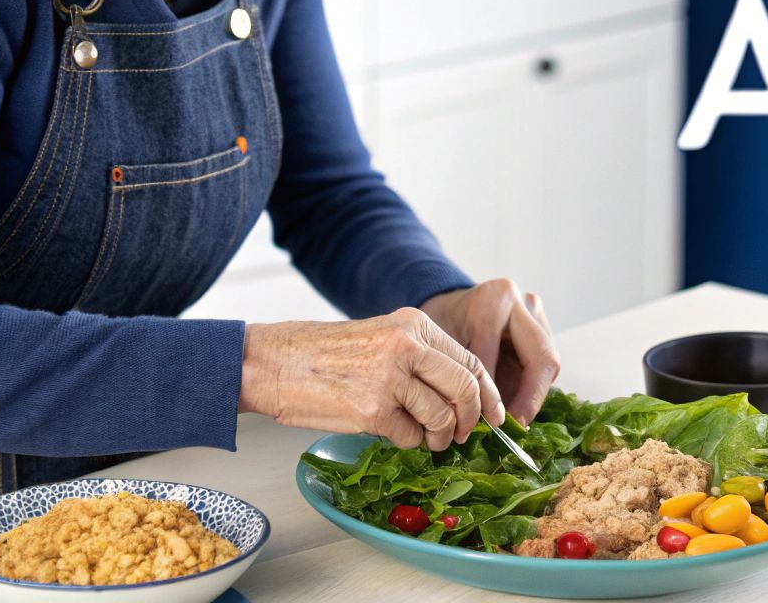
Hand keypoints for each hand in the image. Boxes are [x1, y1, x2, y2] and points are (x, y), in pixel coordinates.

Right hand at [238, 308, 502, 450]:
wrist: (272, 363)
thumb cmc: (323, 354)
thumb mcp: (381, 337)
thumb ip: (420, 357)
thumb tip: (463, 394)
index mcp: (413, 324)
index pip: (470, 360)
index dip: (488, 393)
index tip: (495, 414)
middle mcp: (407, 346)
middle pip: (466, 389)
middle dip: (472, 419)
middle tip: (464, 434)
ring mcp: (390, 379)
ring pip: (442, 418)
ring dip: (439, 437)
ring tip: (427, 438)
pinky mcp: (372, 411)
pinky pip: (410, 437)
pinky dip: (408, 442)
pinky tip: (392, 433)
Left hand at [420, 279, 560, 426]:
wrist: (451, 305)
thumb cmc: (443, 323)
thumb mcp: (442, 345)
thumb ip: (461, 375)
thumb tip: (477, 420)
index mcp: (495, 302)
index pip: (500, 357)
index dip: (495, 396)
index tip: (489, 424)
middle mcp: (524, 304)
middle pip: (542, 359)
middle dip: (530, 399)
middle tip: (515, 427)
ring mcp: (539, 315)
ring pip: (549, 364)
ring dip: (533, 395)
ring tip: (513, 420)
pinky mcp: (545, 329)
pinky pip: (546, 365)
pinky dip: (533, 388)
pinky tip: (515, 404)